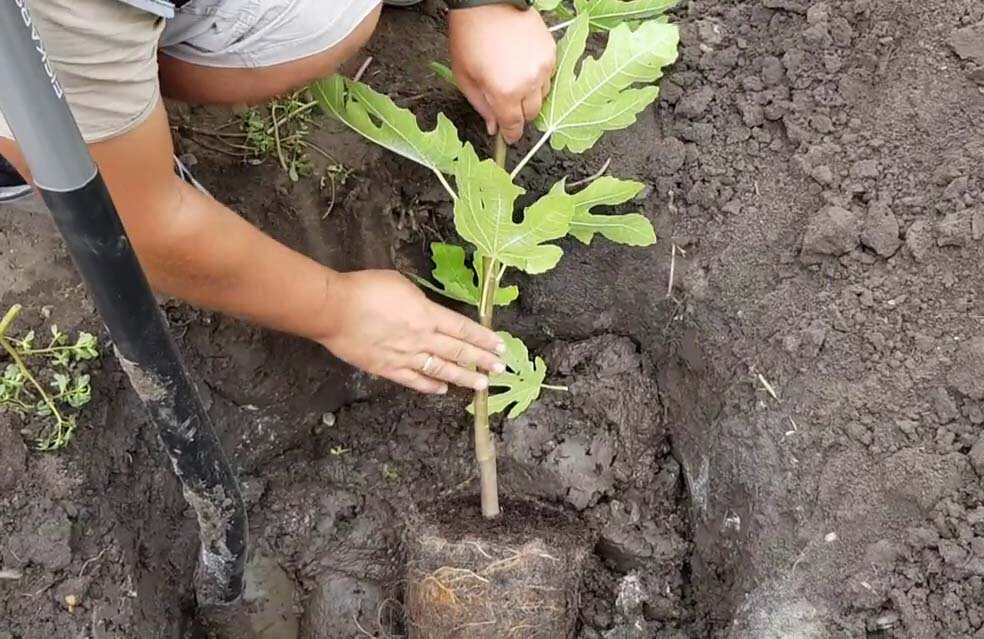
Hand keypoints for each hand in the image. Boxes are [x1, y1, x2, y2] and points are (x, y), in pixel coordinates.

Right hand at [317, 270, 505, 393]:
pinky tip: (443, 389)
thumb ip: (420, 302)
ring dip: (464, 378)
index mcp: (427, 315)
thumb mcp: (401, 284)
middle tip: (500, 369)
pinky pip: (415, 380)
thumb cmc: (366, 289)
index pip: (463, 329)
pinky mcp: (388, 369)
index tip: (500, 346)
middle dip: (482, 361)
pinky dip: (431, 386)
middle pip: (458, 352)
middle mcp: (422, 338)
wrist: (334, 309)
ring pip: (442, 370)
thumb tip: (428, 312)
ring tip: (482, 385)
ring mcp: (406, 356)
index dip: (484, 339)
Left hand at [448, 5, 555, 143]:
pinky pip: (548, 75)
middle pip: (531, 114)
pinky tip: (521, 65)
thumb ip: (481, 106)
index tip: (508, 136)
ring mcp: (543, 66)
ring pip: (542, 95)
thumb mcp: (464, 77)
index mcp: (504, 92)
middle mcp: (528, 83)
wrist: (487, 2)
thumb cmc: (469, 36)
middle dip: (519, 114)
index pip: (514, 125)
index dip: (511, 134)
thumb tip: (494, 127)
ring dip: (529, 95)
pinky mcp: (551, 51)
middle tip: (506, 106)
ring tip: (512, 80)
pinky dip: (537, 77)